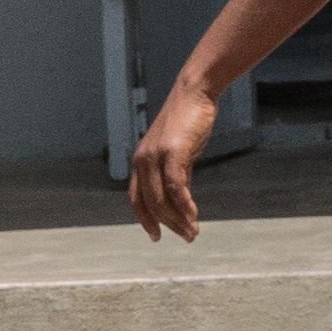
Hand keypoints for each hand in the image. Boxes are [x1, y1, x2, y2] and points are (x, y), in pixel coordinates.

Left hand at [125, 83, 220, 242]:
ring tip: (193, 232)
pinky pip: (176, 186)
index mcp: (141, 162)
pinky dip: (184, 205)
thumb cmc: (188, 121)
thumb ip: (177, 174)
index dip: (145, 220)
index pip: (137, 199)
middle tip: (187, 237)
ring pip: (162, 199)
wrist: (194, 93)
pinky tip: (194, 215)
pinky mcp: (172, 152)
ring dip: (179, 220)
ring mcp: (155, 156)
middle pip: (150, 204)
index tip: (156, 236)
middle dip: (168, 225)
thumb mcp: (178, 152)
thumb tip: (182, 198)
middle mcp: (143, 161)